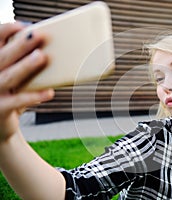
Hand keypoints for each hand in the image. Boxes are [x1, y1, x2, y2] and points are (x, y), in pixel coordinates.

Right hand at [0, 22, 53, 142]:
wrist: (1, 126)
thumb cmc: (11, 96)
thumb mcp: (15, 78)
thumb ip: (23, 64)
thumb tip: (49, 50)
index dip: (6, 30)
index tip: (25, 26)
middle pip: (2, 57)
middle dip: (19, 44)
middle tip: (38, 35)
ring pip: (8, 77)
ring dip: (25, 66)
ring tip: (40, 56)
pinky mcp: (0, 109)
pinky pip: (18, 101)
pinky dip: (35, 96)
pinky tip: (50, 93)